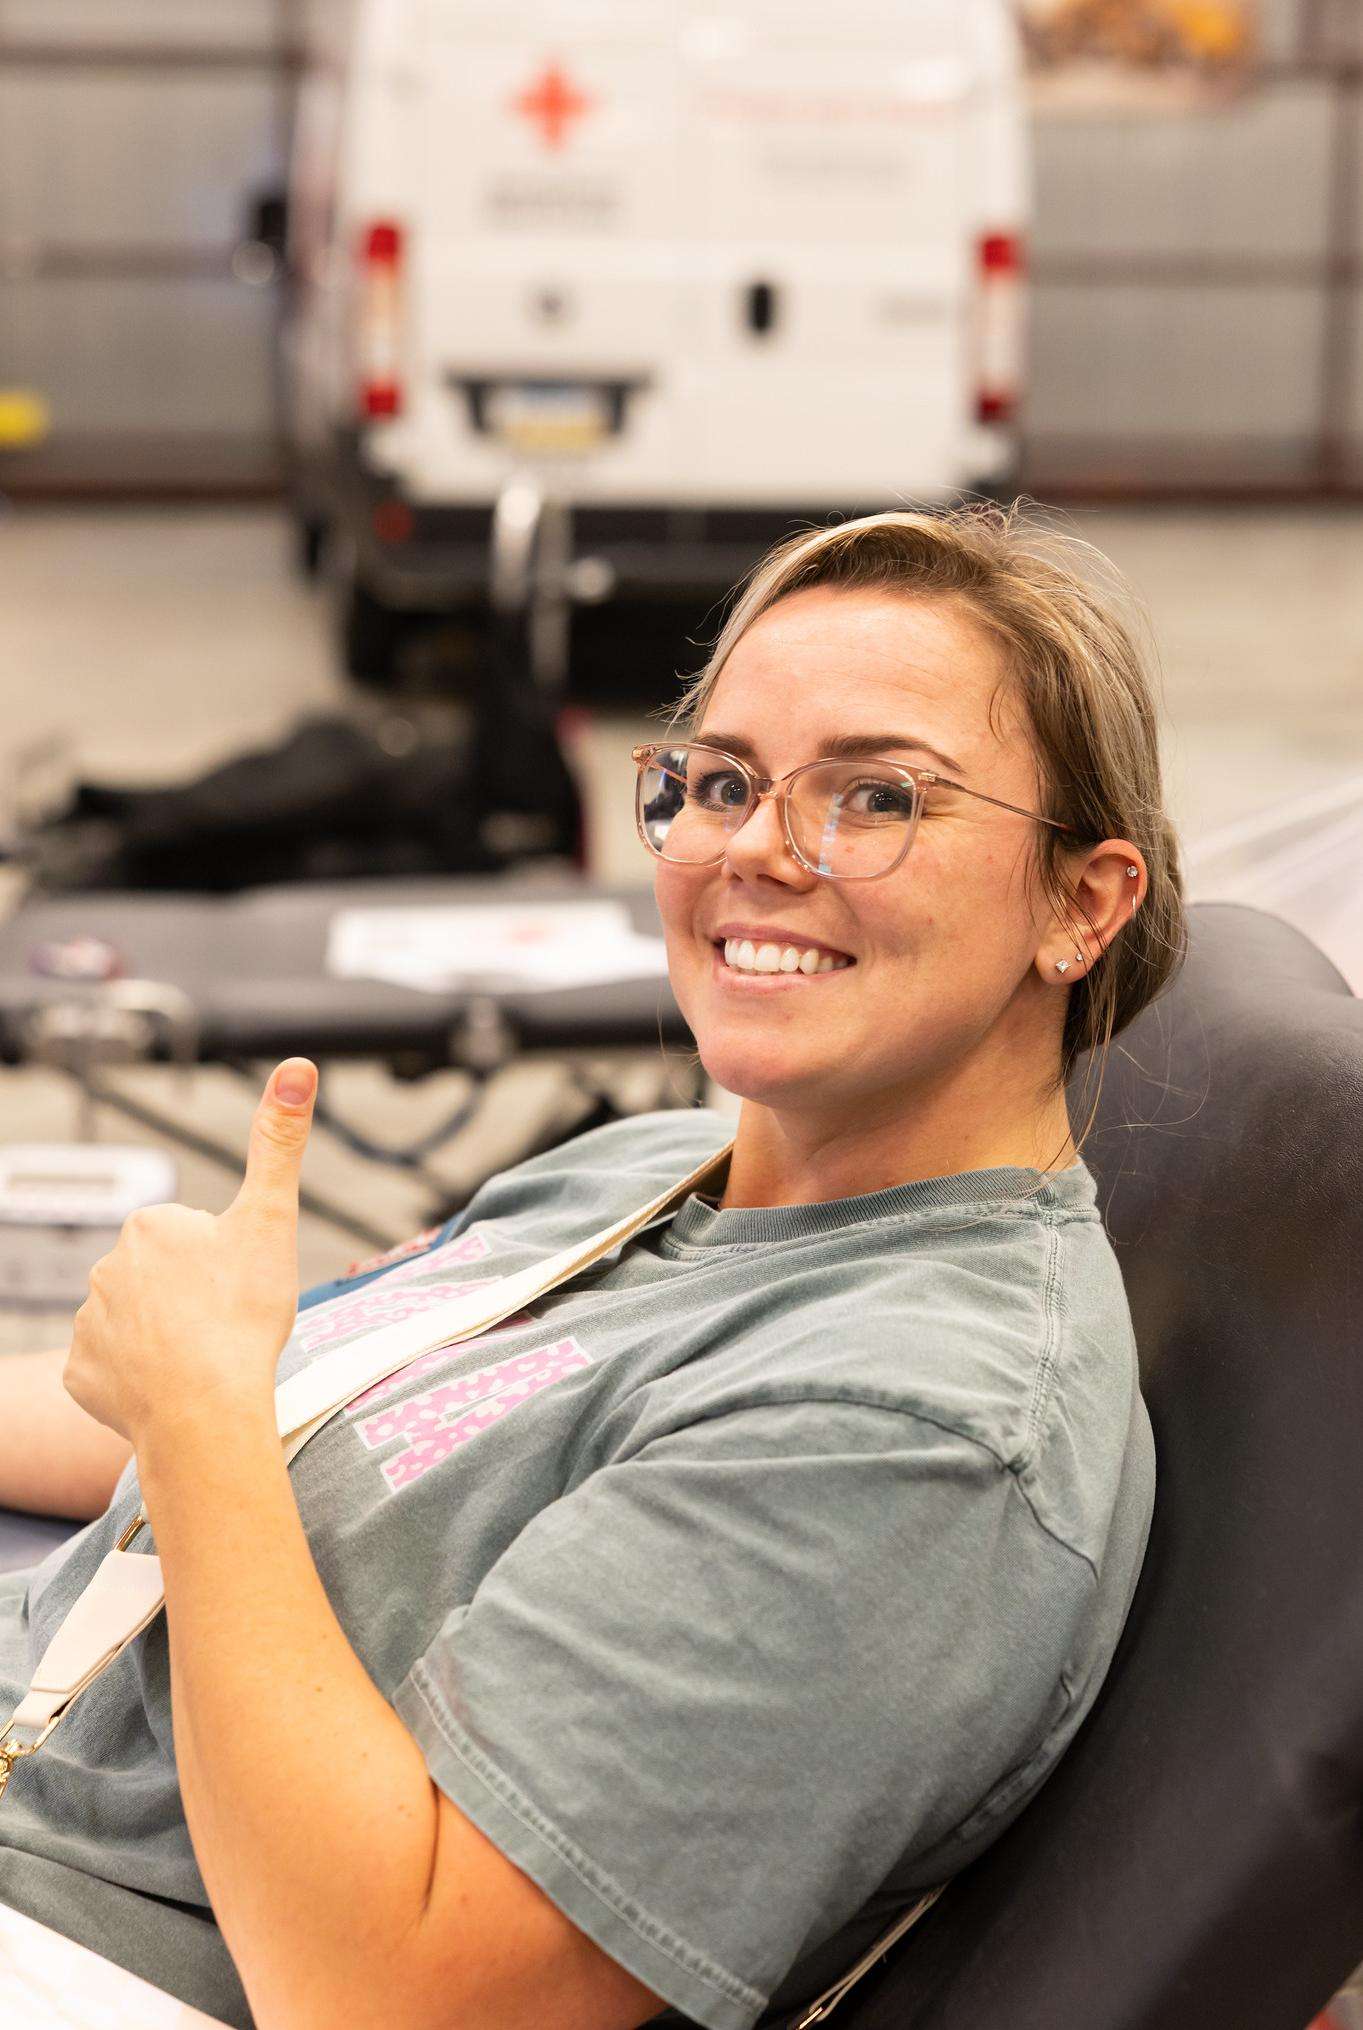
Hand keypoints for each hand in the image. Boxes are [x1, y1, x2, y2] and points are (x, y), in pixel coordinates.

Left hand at [63, 1059, 318, 1447]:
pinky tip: (170, 1388)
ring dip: (165, 1339)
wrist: (204, 1411)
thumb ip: (280, 1143)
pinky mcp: (80, 1375)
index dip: (225, 1261)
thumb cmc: (242, 1315)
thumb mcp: (272, 1220)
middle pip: (164, 1278)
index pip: (193, 1235)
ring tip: (200, 1363)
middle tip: (226, 1326)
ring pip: (137, 1323)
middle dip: (192, 1297)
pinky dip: (138, 1380)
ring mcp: (89, 1323)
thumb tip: (299, 1064)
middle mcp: (108, 1265)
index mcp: (152, 1225)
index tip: (239, 1287)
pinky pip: (112, 1370)